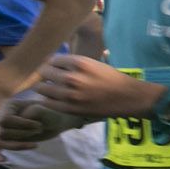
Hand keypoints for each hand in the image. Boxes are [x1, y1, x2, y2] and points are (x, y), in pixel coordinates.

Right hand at [0, 96, 84, 150]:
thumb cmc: (51, 115)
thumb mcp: (47, 111)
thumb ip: (36, 111)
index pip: (5, 119)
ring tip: (34, 145)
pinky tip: (3, 159)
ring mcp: (0, 128)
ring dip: (18, 145)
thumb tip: (23, 117)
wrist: (53, 123)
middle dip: (22, 134)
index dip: (21, 125)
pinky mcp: (4, 139)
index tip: (39, 125)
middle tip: (39, 130)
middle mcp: (0, 116)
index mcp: (8, 105)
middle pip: (1, 132)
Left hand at [37, 54, 160, 118]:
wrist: (127, 97)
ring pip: (42, 88)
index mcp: (80, 63)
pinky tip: (52, 98)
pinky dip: (46, 100)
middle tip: (51, 78)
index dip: (52, 64)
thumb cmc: (112, 78)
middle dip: (46, 75)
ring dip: (45, 87)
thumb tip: (54, 62)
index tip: (54, 68)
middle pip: (44, 72)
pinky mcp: (69, 108)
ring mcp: (69, 94)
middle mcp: (72, 77)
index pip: (52, 60)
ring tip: (51, 88)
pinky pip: (47, 102)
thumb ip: (74, 63)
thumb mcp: (94, 63)